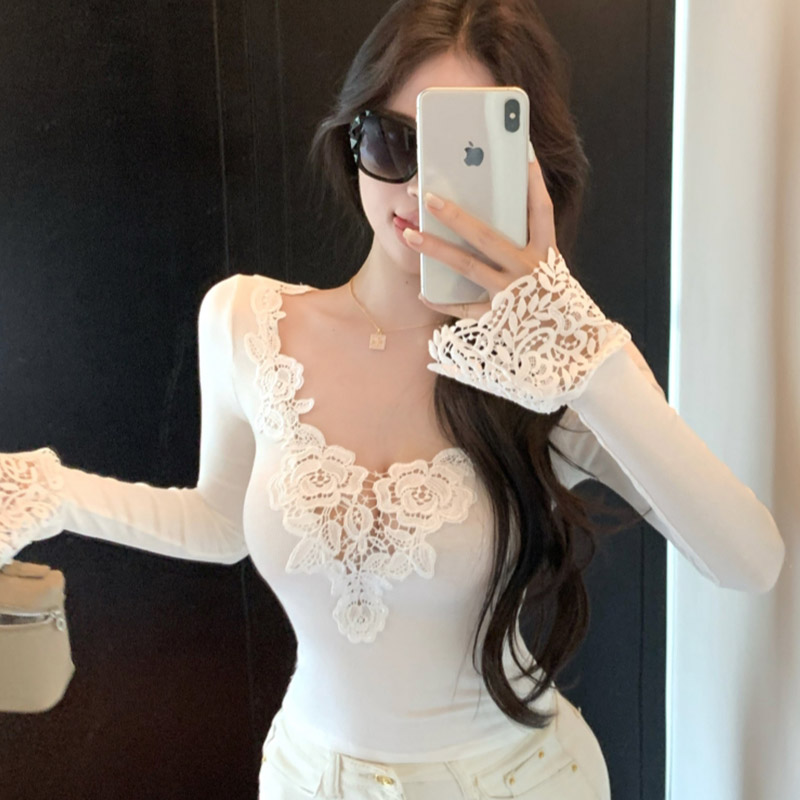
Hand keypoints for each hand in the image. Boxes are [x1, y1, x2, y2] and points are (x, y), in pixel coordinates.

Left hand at [403, 154, 559, 319]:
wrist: (571, 349)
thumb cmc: (557, 307)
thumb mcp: (552, 273)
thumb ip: (529, 250)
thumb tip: (499, 224)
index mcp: (546, 255)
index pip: (540, 210)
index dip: (533, 182)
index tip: (522, 153)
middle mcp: (528, 270)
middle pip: (485, 235)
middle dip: (454, 214)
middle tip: (426, 196)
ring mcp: (511, 295)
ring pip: (467, 266)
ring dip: (435, 248)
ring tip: (409, 233)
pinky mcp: (499, 320)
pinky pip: (464, 307)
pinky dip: (443, 301)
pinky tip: (424, 291)